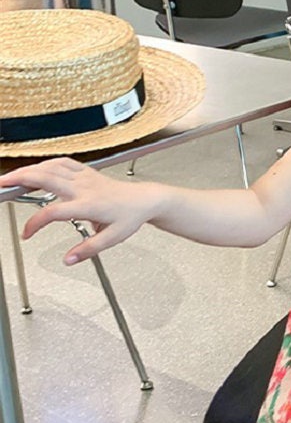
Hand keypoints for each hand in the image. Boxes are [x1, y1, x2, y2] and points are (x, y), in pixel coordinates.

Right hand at [0, 157, 154, 263]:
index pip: (53, 212)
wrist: (145, 200)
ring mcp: (84, 177)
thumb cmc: (131, 216)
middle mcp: (84, 188)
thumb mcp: (113, 238)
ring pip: (50, 167)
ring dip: (28, 170)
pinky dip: (45, 164)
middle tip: (0, 185)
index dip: (35, 223)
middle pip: (44, 178)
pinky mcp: (87, 172)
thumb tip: (68, 260)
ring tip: (10, 177)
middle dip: (18, 180)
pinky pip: (63, 163)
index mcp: (88, 205)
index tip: (27, 234)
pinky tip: (36, 168)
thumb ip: (89, 249)